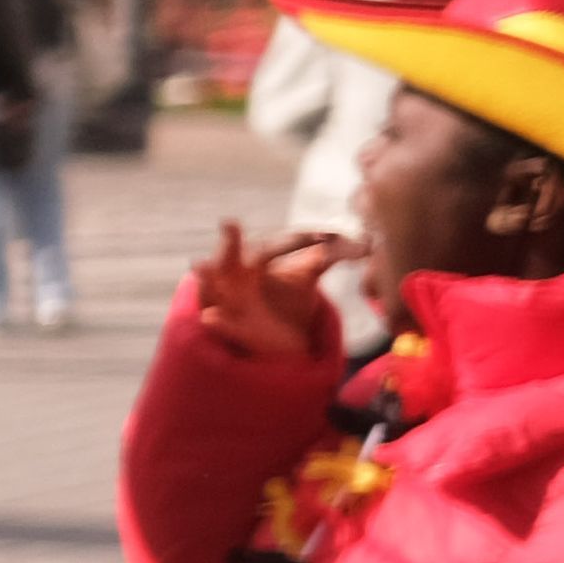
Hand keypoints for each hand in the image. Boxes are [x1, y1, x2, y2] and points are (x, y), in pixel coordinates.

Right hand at [188, 220, 346, 368]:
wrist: (268, 338)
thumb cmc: (284, 299)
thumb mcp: (306, 276)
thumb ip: (327, 257)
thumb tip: (365, 244)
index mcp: (257, 257)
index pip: (277, 244)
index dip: (297, 241)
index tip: (324, 238)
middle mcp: (236, 274)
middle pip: (230, 254)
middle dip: (229, 240)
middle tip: (229, 224)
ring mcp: (227, 299)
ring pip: (212, 285)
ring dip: (206, 275)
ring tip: (199, 265)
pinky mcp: (228, 326)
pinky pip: (217, 323)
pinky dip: (215, 321)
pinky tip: (211, 317)